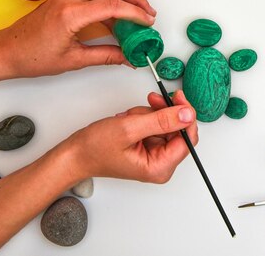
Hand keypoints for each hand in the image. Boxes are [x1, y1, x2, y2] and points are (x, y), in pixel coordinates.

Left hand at [0, 0, 156, 77]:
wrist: (7, 50)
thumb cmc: (33, 57)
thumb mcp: (74, 60)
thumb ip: (106, 56)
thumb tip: (129, 58)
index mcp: (71, 13)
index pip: (113, 5)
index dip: (136, 13)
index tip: (149, 22)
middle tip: (148, 12)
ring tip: (138, 15)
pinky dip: (111, 0)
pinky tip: (118, 19)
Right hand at [67, 90, 198, 183]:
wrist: (76, 154)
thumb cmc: (95, 149)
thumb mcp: (130, 128)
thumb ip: (161, 120)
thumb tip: (187, 114)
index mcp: (160, 167)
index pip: (188, 139)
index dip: (185, 115)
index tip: (178, 97)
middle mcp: (161, 164)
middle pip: (178, 129)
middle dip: (162, 113)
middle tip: (151, 101)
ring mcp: (155, 155)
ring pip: (166, 124)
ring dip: (150, 114)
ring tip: (130, 117)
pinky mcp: (149, 147)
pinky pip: (156, 125)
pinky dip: (144, 117)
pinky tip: (130, 119)